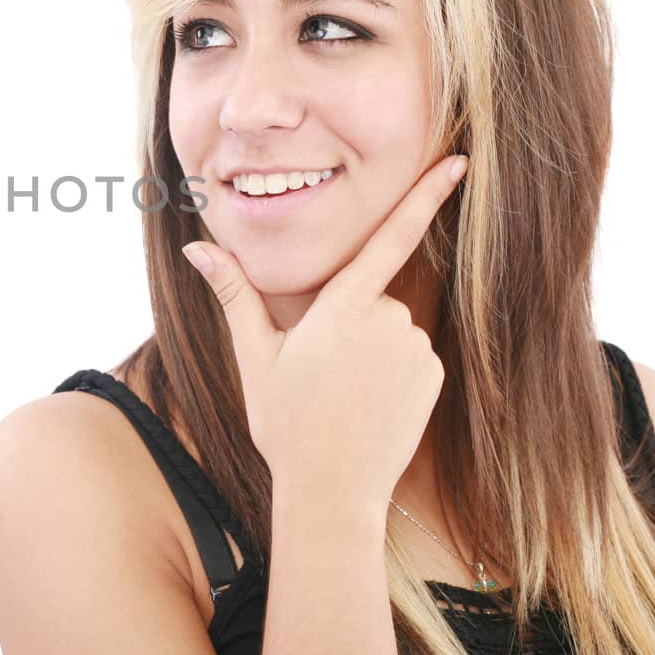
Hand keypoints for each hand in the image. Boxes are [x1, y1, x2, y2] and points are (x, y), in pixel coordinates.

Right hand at [181, 154, 468, 507]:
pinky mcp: (434, 375)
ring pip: (390, 328)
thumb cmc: (286, 424)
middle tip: (317, 374)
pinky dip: (391, 373)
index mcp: (341, 305)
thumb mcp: (254, 356)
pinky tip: (368, 406)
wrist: (333, 491)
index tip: (460, 163)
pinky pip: (411, 356)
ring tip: (341, 395)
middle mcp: (387, 319)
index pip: (390, 236)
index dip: (426, 196)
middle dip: (346, 322)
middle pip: (368, 297)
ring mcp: (415, 348)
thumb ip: (234, 294)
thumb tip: (194, 247)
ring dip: (369, 349)